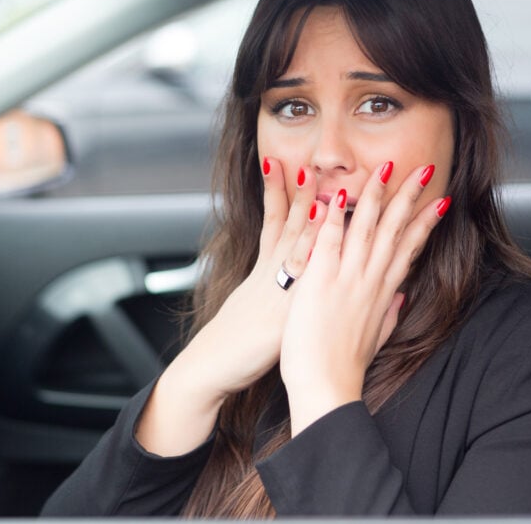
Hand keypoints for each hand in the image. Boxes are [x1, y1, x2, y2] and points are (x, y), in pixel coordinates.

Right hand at [179, 157, 323, 399]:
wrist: (207, 370)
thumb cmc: (232, 347)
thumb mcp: (253, 310)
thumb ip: (274, 292)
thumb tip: (287, 280)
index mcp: (263, 274)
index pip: (274, 223)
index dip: (280, 192)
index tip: (287, 164)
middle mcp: (268, 277)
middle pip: (286, 226)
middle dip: (297, 194)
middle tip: (307, 161)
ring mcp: (275, 294)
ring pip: (294, 248)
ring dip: (308, 217)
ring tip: (317, 189)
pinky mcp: (280, 318)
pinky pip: (301, 287)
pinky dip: (313, 266)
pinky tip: (324, 248)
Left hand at [279, 162, 449, 434]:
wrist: (325, 387)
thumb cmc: (344, 366)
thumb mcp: (376, 339)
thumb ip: (389, 314)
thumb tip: (400, 298)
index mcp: (383, 294)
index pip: (409, 249)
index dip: (424, 223)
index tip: (440, 200)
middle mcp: (369, 282)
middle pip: (393, 230)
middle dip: (408, 197)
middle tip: (423, 169)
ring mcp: (346, 279)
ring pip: (364, 228)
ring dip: (375, 195)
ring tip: (385, 168)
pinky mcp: (319, 282)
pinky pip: (328, 241)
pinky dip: (333, 218)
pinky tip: (338, 194)